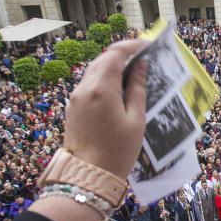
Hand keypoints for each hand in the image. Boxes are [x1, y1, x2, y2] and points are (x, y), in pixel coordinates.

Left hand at [63, 39, 148, 180]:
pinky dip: (104, 80)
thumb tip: (140, 66)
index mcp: (101, 88)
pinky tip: (118, 90)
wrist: (88, 175)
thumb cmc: (117, 150)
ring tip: (132, 74)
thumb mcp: (135, 119)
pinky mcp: (73, 108)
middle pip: (102, 59)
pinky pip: (89, 85)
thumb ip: (137, 89)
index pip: (115, 53)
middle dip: (122, 55)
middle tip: (142, 58)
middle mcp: (84, 88)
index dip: (131, 46)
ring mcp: (75, 98)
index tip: (147, 46)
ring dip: (112, 67)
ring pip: (94, 71)